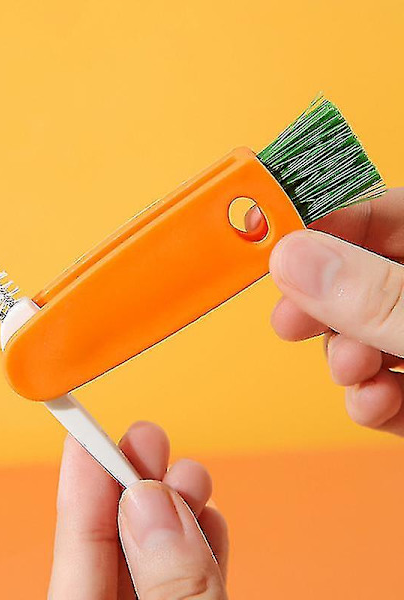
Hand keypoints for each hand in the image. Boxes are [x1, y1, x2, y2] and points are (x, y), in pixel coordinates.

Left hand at [48, 421, 227, 598]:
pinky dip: (198, 548)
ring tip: (190, 476)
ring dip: (173, 509)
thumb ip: (169, 582)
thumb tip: (150, 501)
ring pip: (151, 559)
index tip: (85, 435)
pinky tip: (209, 517)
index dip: (81, 487)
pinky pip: (180, 581)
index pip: (74, 551)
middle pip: (112, 544)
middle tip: (147, 437)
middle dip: (132, 484)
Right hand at [264, 188, 403, 434]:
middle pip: (359, 277)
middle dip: (322, 305)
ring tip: (352, 370)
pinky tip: (371, 403)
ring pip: (367, 334)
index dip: (320, 221)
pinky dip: (371, 398)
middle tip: (291, 320)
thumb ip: (376, 294)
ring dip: (346, 357)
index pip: (376, 211)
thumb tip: (293, 258)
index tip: (267, 238)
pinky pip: (388, 386)